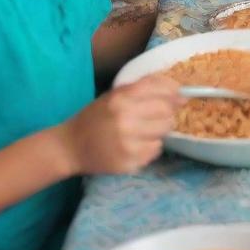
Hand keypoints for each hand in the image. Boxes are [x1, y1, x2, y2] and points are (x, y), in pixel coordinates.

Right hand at [57, 74, 182, 175]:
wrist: (70, 147)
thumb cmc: (96, 116)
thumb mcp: (116, 94)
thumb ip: (145, 87)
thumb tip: (179, 91)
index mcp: (121, 98)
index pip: (163, 91)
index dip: (175, 93)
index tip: (179, 97)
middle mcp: (125, 119)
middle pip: (167, 113)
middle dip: (167, 113)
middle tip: (157, 116)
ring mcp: (127, 143)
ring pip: (164, 133)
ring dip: (159, 130)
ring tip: (143, 131)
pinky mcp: (129, 162)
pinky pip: (155, 151)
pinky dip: (150, 147)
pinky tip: (135, 145)